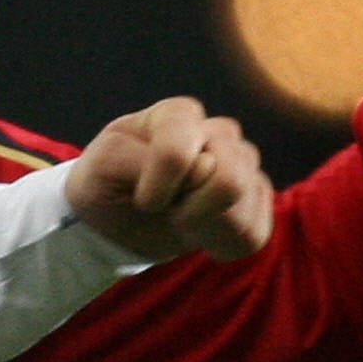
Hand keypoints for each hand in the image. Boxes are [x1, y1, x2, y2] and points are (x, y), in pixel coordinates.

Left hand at [66, 96, 273, 263]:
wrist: (118, 218)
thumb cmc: (109, 182)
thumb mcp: (105, 167)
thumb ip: (144, 160)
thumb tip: (205, 167)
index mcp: (176, 115)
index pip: (180, 151)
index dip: (160, 187)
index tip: (143, 200)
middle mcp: (218, 132)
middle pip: (229, 180)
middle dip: (191, 212)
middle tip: (166, 212)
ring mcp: (243, 163)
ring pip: (244, 209)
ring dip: (206, 229)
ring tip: (181, 221)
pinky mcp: (257, 197)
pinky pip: (256, 233)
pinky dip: (224, 245)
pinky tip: (202, 235)